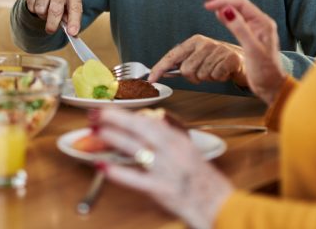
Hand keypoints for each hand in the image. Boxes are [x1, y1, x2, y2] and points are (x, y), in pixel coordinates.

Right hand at [23, 0, 82, 34]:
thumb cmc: (61, 3)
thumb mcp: (68, 11)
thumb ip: (70, 21)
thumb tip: (72, 33)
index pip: (75, 7)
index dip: (74, 21)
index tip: (72, 33)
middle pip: (55, 9)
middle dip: (53, 23)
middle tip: (51, 30)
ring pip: (40, 8)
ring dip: (42, 15)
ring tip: (45, 12)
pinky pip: (31, 5)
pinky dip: (33, 10)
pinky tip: (37, 5)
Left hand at [96, 108, 233, 228]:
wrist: (219, 206)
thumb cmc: (204, 181)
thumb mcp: (190, 150)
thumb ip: (173, 134)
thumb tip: (159, 118)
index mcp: (179, 141)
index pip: (150, 120)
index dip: (127, 113)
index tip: (109, 109)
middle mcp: (173, 151)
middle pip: (142, 128)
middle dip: (116, 118)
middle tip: (96, 113)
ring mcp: (167, 170)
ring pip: (137, 148)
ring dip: (114, 138)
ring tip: (96, 131)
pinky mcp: (162, 190)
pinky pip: (136, 179)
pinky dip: (118, 172)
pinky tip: (103, 166)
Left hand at [148, 35, 247, 86]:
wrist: (243, 59)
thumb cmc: (217, 60)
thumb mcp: (199, 58)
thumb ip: (182, 63)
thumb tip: (162, 72)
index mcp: (194, 41)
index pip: (172, 56)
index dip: (159, 68)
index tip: (151, 79)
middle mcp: (204, 43)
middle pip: (186, 70)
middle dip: (193, 77)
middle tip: (204, 73)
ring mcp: (218, 49)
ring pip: (201, 75)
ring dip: (208, 78)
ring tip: (215, 70)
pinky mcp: (230, 57)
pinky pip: (216, 76)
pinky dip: (219, 78)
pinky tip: (224, 71)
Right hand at [201, 0, 285, 103]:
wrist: (272, 86)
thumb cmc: (266, 71)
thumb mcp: (252, 49)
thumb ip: (240, 29)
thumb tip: (226, 10)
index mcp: (263, 23)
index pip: (241, 4)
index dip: (223, 1)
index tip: (207, 4)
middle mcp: (260, 23)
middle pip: (239, 3)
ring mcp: (255, 29)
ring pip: (237, 10)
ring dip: (223, 3)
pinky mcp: (250, 36)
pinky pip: (236, 20)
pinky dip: (226, 15)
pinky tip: (218, 13)